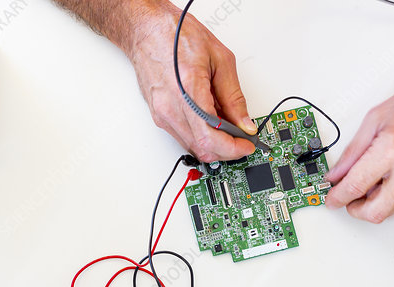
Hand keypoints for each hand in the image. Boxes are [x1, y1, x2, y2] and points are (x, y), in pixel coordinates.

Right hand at [123, 3, 256, 161]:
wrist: (146, 30)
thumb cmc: (176, 35)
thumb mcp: (219, 59)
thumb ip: (233, 96)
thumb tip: (244, 122)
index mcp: (188, 91)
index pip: (210, 138)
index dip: (233, 148)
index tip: (247, 145)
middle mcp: (171, 108)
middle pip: (202, 149)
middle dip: (227, 150)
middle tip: (242, 139)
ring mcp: (162, 115)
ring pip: (193, 147)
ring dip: (214, 144)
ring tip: (228, 126)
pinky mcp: (159, 116)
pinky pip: (184, 137)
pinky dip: (201, 135)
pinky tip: (211, 122)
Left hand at [325, 71, 393, 222]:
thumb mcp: (377, 117)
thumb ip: (353, 151)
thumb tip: (336, 173)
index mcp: (392, 150)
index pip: (355, 187)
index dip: (337, 197)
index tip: (331, 199)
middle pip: (375, 213)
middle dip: (355, 210)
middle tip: (347, 199)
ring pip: (391, 212)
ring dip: (375, 203)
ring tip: (372, 181)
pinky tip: (391, 179)